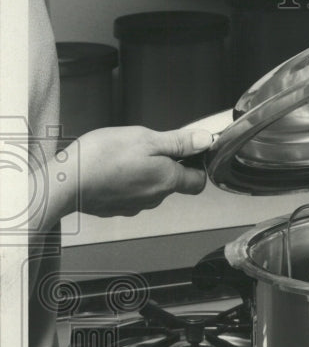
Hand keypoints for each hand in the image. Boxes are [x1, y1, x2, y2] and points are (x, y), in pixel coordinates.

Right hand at [42, 125, 216, 225]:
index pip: (199, 182)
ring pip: (150, 188)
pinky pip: (129, 194)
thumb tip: (205, 141)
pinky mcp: (116, 208)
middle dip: (167, 165)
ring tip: (125, 155)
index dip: (197, 166)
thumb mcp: (145, 139)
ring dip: (144, 172)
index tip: (188, 151)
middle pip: (173, 183)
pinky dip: (125, 182)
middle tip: (148, 146)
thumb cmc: (103, 159)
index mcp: (167, 180)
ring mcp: (135, 206)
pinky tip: (111, 169)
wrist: (65, 184)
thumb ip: (178, 142)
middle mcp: (155, 198)